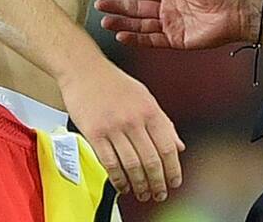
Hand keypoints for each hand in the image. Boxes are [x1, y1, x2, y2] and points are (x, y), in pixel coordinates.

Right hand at [59, 55, 184, 203]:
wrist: (84, 69)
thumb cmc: (114, 82)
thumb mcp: (146, 97)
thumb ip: (163, 122)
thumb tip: (178, 145)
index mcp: (150, 110)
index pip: (168, 147)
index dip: (173, 169)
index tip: (174, 182)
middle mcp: (134, 119)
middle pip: (151, 160)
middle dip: (157, 182)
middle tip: (159, 193)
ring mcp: (114, 127)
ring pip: (131, 165)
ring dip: (139, 185)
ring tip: (142, 193)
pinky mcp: (95, 133)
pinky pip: (109, 162)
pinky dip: (118, 179)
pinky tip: (122, 185)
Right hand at [96, 0, 258, 48]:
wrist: (237, 11)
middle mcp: (168, 7)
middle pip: (137, 7)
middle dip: (118, 6)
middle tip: (99, 5)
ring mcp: (171, 24)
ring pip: (140, 24)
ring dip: (123, 23)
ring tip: (104, 22)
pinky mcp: (176, 40)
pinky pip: (152, 39)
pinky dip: (136, 38)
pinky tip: (121, 35)